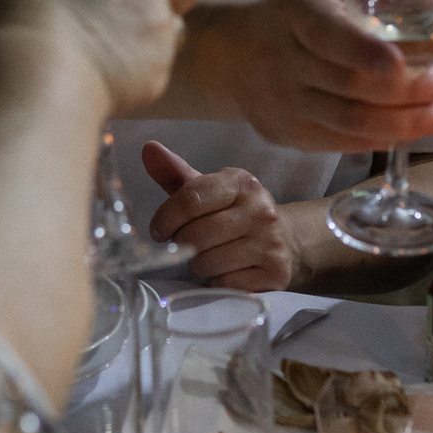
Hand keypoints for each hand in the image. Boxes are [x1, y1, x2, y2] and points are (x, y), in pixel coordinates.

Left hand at [142, 144, 295, 291]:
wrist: (284, 239)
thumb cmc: (234, 213)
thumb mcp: (208, 190)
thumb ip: (175, 173)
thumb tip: (149, 149)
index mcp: (241, 183)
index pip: (190, 199)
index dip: (165, 218)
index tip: (159, 230)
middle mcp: (260, 209)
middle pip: (195, 235)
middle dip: (182, 244)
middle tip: (187, 244)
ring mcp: (271, 242)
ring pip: (208, 263)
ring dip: (198, 265)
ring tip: (209, 256)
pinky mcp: (275, 272)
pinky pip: (225, 284)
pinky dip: (218, 282)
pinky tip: (227, 271)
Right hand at [187, 0, 432, 150]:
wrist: (236, 57)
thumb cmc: (300, 19)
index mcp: (297, 11)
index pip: (328, 33)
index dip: (363, 51)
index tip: (400, 62)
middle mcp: (284, 58)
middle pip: (348, 84)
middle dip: (404, 90)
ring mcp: (283, 102)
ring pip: (348, 121)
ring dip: (403, 122)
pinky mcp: (288, 134)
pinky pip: (341, 142)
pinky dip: (382, 138)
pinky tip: (412, 130)